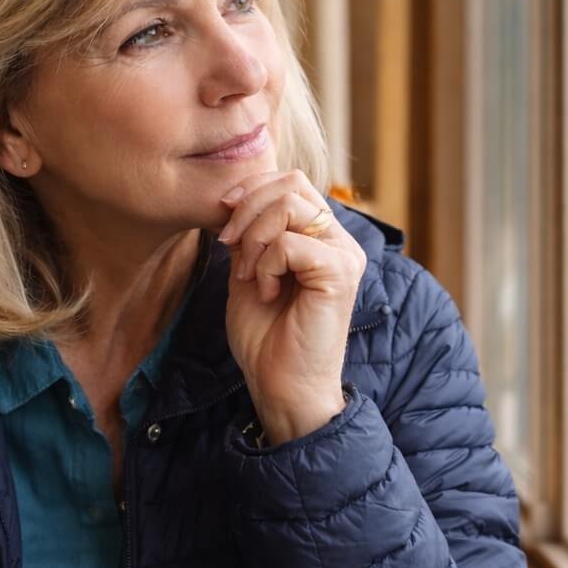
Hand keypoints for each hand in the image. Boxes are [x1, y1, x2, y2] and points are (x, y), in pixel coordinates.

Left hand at [214, 169, 367, 440]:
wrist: (280, 386)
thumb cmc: (266, 337)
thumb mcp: (248, 270)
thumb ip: (250, 233)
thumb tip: (236, 197)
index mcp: (321, 236)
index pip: (290, 181)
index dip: (251, 189)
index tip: (223, 219)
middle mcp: (339, 239)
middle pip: (291, 183)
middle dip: (246, 210)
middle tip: (229, 248)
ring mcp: (344, 254)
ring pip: (289, 205)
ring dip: (254, 239)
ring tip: (250, 276)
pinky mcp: (340, 272)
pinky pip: (290, 243)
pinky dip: (266, 265)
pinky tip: (267, 293)